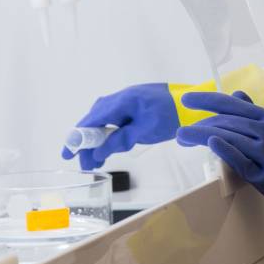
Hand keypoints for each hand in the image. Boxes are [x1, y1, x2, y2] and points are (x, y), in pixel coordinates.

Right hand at [63, 84, 180, 169]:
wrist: (194, 105)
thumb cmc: (172, 115)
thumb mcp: (145, 130)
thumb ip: (120, 139)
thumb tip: (98, 151)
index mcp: (122, 101)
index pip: (92, 120)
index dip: (78, 137)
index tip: (68, 153)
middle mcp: (122, 98)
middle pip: (96, 121)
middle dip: (88, 143)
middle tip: (86, 164)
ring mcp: (129, 101)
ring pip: (105, 122)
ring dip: (99, 141)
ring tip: (96, 161)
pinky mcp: (136, 107)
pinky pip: (116, 121)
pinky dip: (110, 135)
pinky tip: (109, 147)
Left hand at [176, 91, 263, 224]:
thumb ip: (258, 115)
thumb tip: (237, 96)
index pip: (233, 105)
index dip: (207, 101)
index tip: (187, 100)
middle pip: (226, 122)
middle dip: (199, 125)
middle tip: (181, 133)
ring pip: (229, 137)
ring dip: (202, 136)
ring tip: (184, 139)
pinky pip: (242, 161)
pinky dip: (227, 150)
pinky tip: (212, 143)